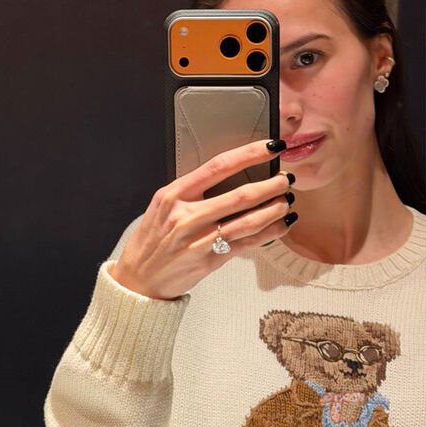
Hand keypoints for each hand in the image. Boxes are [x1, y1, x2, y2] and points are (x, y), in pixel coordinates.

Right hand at [109, 139, 295, 299]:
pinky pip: (247, 243)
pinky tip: (282, 225)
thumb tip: (229, 176)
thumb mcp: (162, 208)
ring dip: (274, 209)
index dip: (249, 154)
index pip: (218, 166)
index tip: (271, 146)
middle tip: (286, 179)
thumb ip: (190, 192)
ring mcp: (198, 239)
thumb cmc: (152, 241)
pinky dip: (269, 233)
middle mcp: (186, 215)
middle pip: (240, 195)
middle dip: (270, 185)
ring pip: (248, 220)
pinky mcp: (209, 260)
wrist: (138, 280)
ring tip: (287, 201)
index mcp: (173, 194)